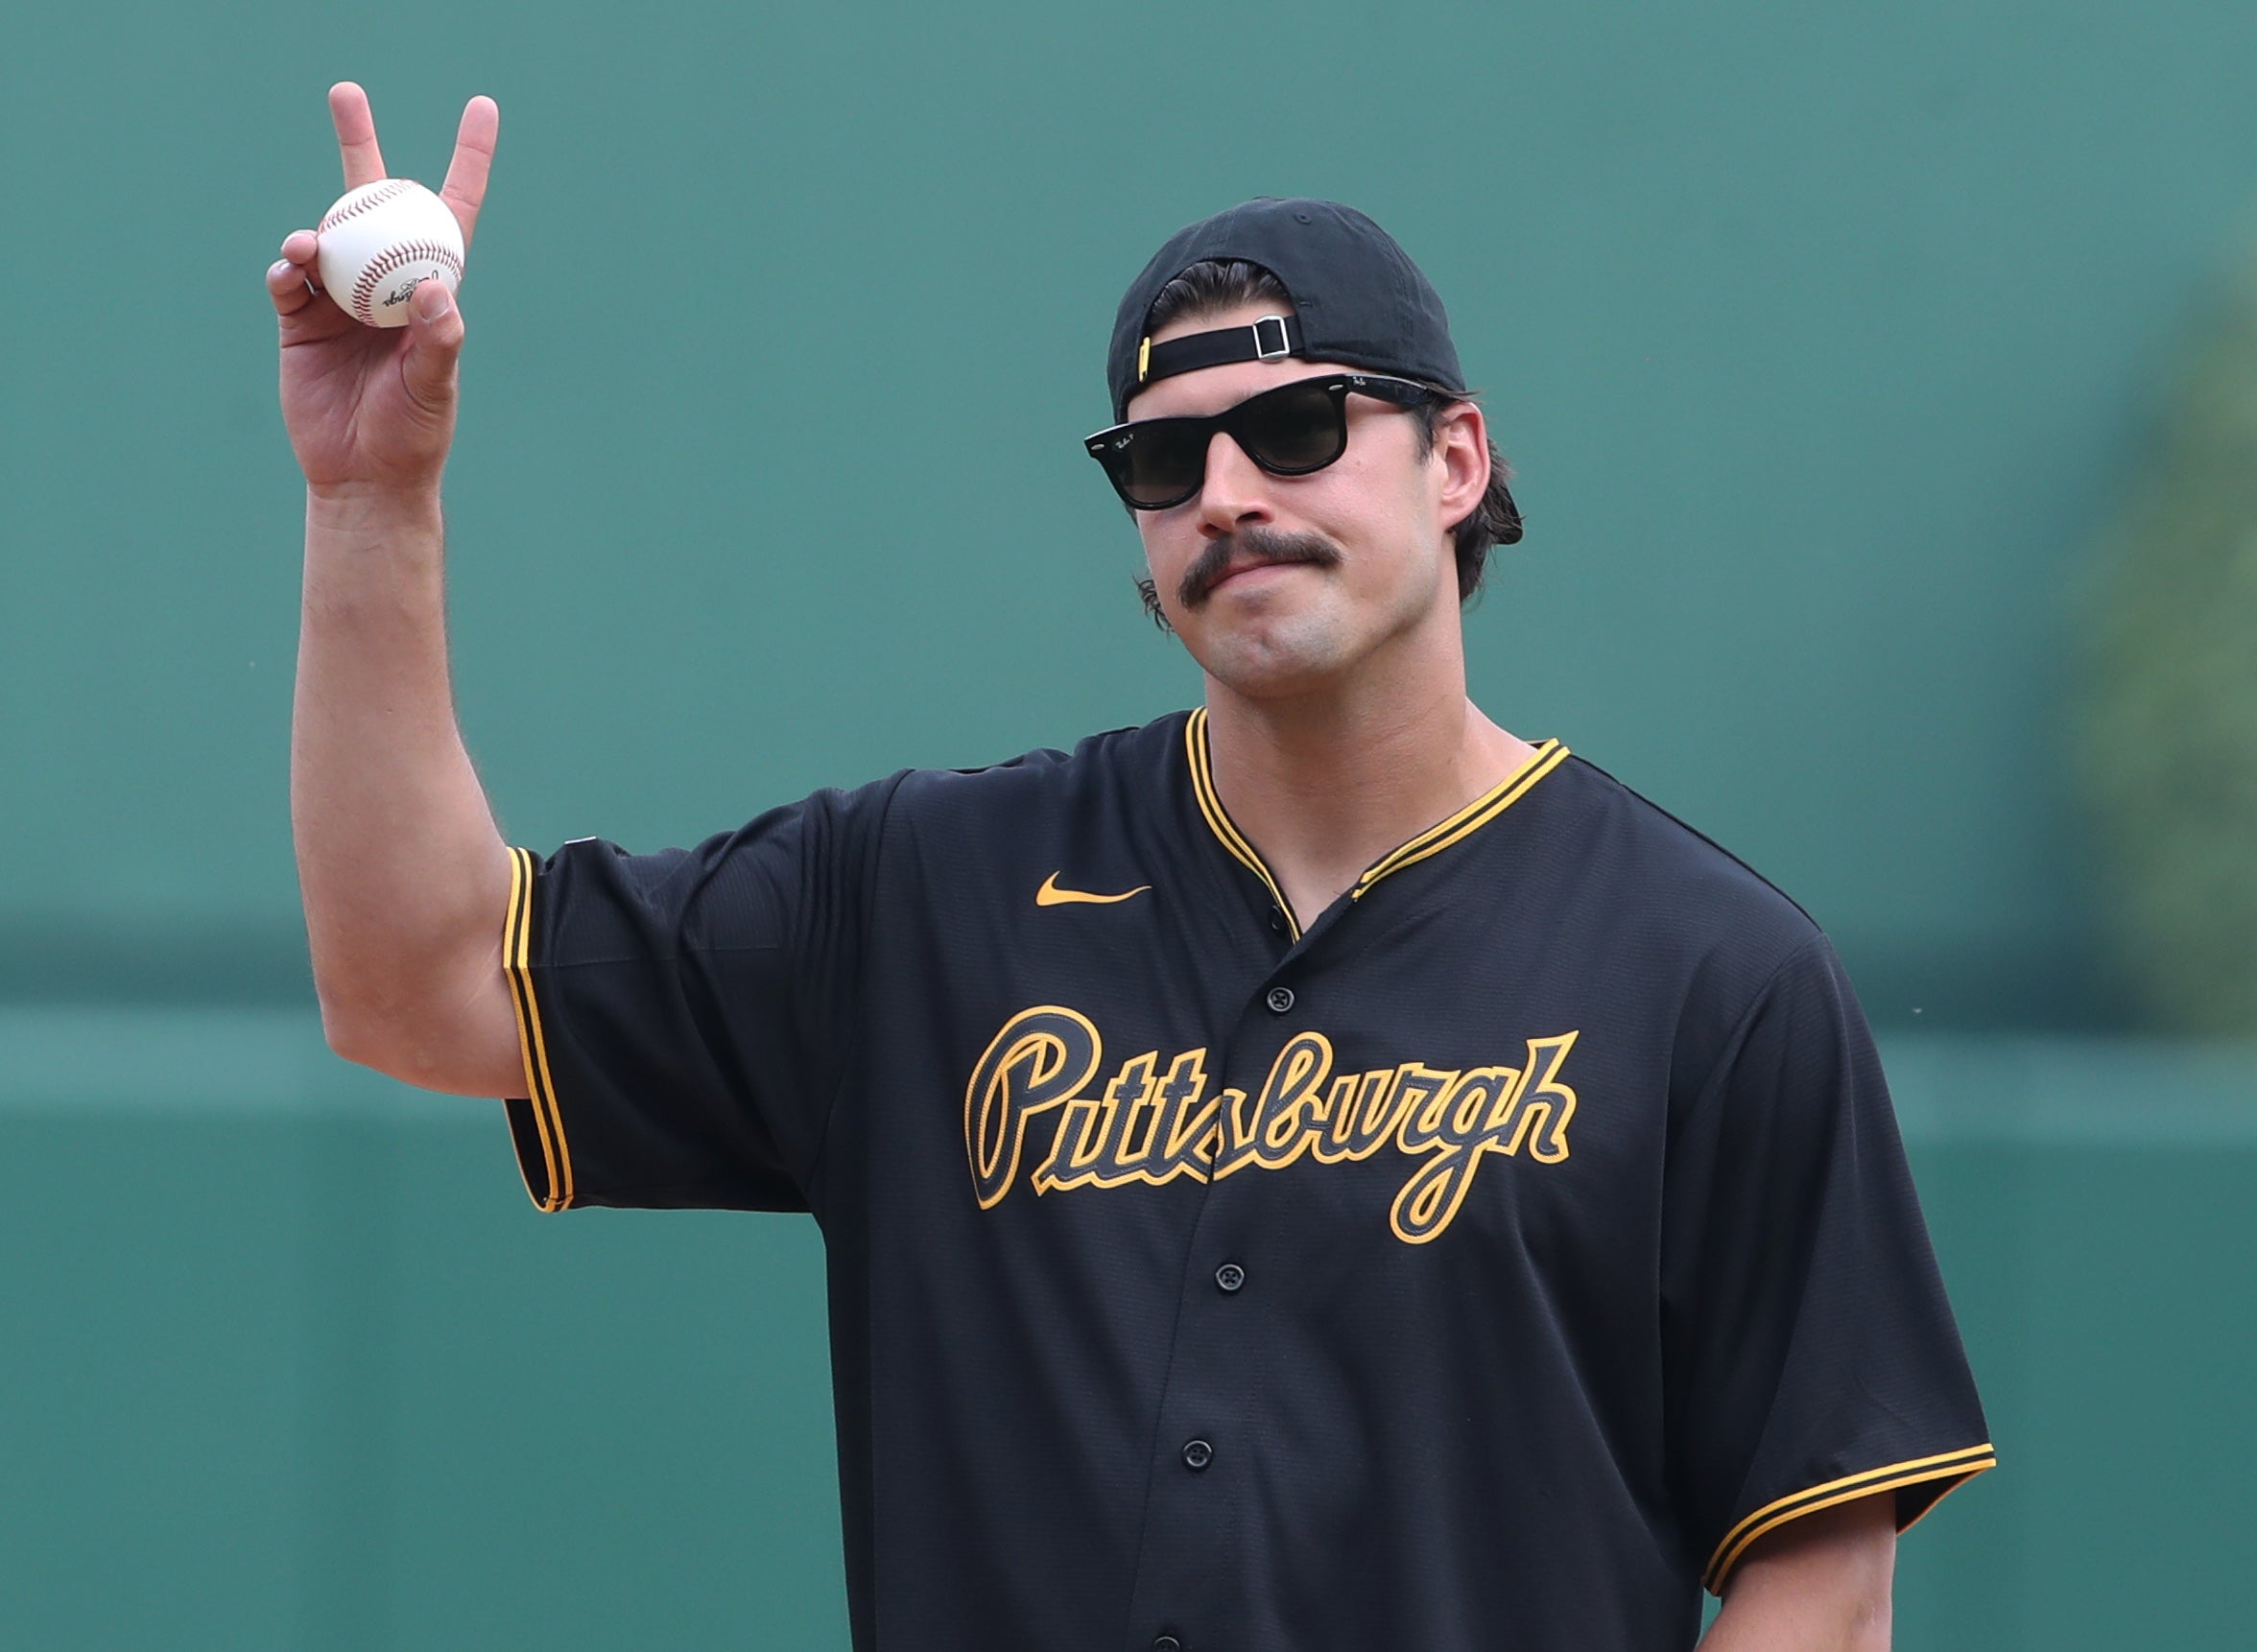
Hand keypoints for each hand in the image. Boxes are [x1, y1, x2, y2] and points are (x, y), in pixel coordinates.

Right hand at [269, 82, 496, 499]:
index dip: (467, 159)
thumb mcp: (435, 388)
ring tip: (311, 245)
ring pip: (325, 238)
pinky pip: (289, 282)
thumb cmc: (414, 434)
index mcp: (431, 290)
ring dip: (317, 230)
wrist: (363, 478)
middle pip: (373, 201)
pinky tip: (292, 271)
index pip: (452, 213)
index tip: (482, 106)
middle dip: (359, 143)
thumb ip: (439, 340)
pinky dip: (287, 271)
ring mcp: (339, 300)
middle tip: (346, 91)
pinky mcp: (299, 322)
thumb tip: (437, 289)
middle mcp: (384, 284)